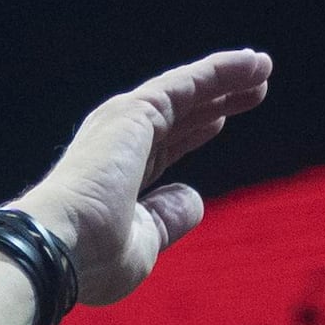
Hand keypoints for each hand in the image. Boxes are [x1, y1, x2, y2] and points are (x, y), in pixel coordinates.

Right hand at [3, 50, 272, 306]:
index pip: (164, 144)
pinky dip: (219, 71)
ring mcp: (125, 124)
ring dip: (225, 77)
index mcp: (118, 174)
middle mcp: (119, 141)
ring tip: (262, 66)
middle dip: (216, 98)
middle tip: (255, 88)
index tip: (220, 120)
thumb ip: (168, 218)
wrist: (62, 246)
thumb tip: (195, 197)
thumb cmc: (93, 259)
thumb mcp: (145, 243)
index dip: (194, 130)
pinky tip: (252, 64)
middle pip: (180, 113)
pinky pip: (187, 84)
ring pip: (186, 91)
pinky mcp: (136, 111)